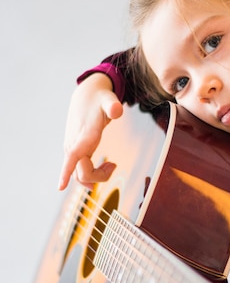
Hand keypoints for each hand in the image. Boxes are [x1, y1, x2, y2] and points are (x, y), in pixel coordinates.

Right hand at [58, 73, 123, 189]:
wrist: (86, 95)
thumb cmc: (99, 99)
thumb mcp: (108, 99)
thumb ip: (113, 105)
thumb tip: (117, 110)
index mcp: (83, 136)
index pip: (72, 157)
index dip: (65, 172)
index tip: (60, 187)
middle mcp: (74, 146)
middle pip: (81, 174)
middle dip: (99, 177)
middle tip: (114, 165)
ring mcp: (73, 150)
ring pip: (80, 175)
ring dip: (97, 176)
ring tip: (111, 165)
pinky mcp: (76, 151)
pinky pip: (80, 171)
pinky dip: (93, 174)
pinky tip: (105, 166)